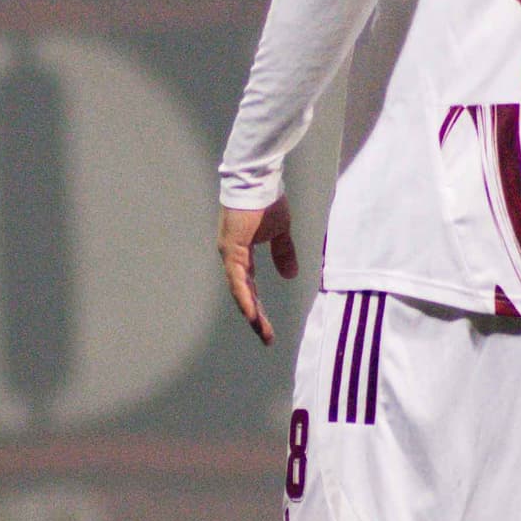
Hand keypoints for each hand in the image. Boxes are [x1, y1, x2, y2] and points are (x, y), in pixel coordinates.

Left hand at [218, 197, 296, 345]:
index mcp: (241, 256)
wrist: (258, 181)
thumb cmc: (267, 202)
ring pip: (240, 291)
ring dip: (252, 312)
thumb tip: (290, 276)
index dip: (258, 308)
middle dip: (256, 318)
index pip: (249, 288)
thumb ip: (283, 254)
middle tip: (267, 338)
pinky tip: (251, 313)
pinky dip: (244, 296)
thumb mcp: (280, 232)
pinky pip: (238, 279)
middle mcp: (232, 259)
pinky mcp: (230, 249)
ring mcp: (229, 254)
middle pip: (244, 295)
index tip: (267, 327)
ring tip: (262, 331)